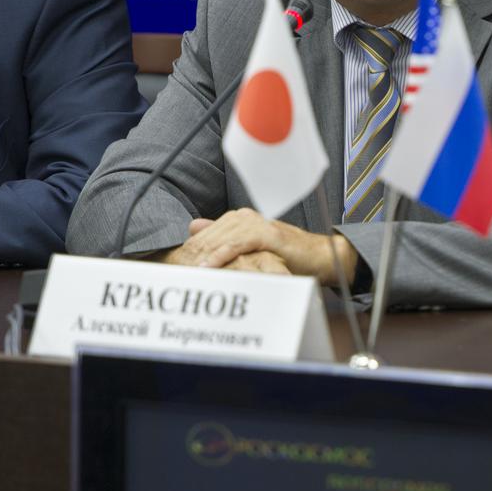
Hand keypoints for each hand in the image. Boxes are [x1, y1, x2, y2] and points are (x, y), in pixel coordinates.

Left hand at [160, 209, 357, 286]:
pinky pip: (238, 245)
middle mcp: (245, 217)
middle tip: (173, 273)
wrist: (320, 256)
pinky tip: (208, 267)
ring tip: (186, 273)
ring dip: (202, 257)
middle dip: (190, 255)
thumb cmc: (288, 255)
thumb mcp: (252, 246)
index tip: (172, 267)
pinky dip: (222, 256)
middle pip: (209, 236)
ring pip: (220, 239)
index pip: (205, 234)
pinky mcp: (267, 235)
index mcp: (239, 219)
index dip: (189, 251)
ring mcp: (256, 224)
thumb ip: (224, 236)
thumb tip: (193, 227)